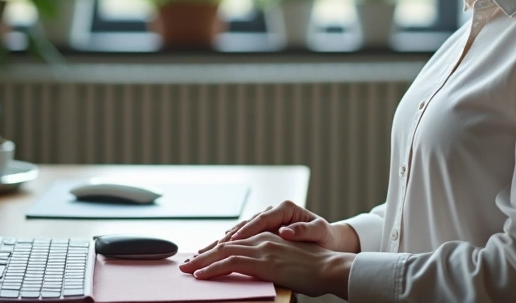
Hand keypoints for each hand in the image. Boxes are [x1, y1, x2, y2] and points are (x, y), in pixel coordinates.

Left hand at [180, 232, 354, 298]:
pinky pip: (231, 264)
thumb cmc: (316, 269)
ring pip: (223, 253)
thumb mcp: (290, 262)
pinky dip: (212, 269)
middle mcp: (262, 240)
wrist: (331, 267)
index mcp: (268, 239)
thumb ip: (273, 263)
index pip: (236, 243)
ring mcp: (262, 250)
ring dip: (201, 262)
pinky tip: (200, 275)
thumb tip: (263, 271)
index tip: (202, 258)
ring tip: (186, 270)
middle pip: (225, 246)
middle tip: (185, 264)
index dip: (216, 251)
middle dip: (203, 255)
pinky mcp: (263, 262)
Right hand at [197, 200, 358, 253]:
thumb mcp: (318, 232)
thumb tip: (285, 231)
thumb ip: (303, 230)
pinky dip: (228, 244)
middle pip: (244, 224)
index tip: (231, 241)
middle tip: (207, 249)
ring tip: (204, 251)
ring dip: (222, 242)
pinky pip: (242, 237)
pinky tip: (214, 251)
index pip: (260, 220)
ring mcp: (266, 220)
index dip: (245, 231)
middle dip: (225, 238)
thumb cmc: (325, 237)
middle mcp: (272, 212)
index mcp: (284, 209)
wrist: (328, 239)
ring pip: (240, 230)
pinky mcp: (263, 230)